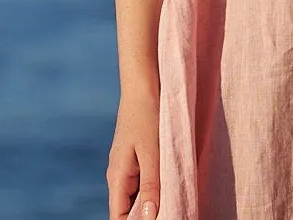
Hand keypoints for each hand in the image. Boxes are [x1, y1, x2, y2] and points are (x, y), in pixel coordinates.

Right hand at [107, 90, 160, 219]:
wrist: (144, 86)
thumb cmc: (147, 116)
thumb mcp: (153, 153)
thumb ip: (151, 187)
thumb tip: (149, 218)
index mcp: (117, 177)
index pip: (118, 217)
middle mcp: (118, 176)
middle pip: (128, 211)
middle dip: (146, 218)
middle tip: (173, 212)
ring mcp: (126, 167)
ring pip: (138, 198)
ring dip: (153, 205)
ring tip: (175, 206)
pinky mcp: (137, 159)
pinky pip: (143, 184)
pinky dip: (156, 191)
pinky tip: (172, 190)